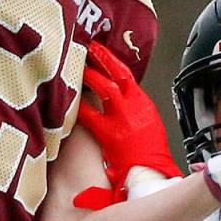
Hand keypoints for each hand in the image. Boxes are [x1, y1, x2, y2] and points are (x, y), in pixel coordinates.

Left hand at [73, 42, 181, 209]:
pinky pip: (90, 114)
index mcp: (143, 103)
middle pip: (117, 75)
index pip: (127, 74)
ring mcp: (121, 118)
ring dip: (91, 76)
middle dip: (101, 59)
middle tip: (88, 49)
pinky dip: (79, 105)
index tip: (101, 51)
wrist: (150, 171)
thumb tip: (117, 96)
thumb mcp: (149, 122)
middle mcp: (134, 107)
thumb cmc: (150, 151)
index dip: (112, 60)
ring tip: (79, 66)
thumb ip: (134, 106)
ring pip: (105, 88)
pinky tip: (70, 98)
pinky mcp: (108, 133)